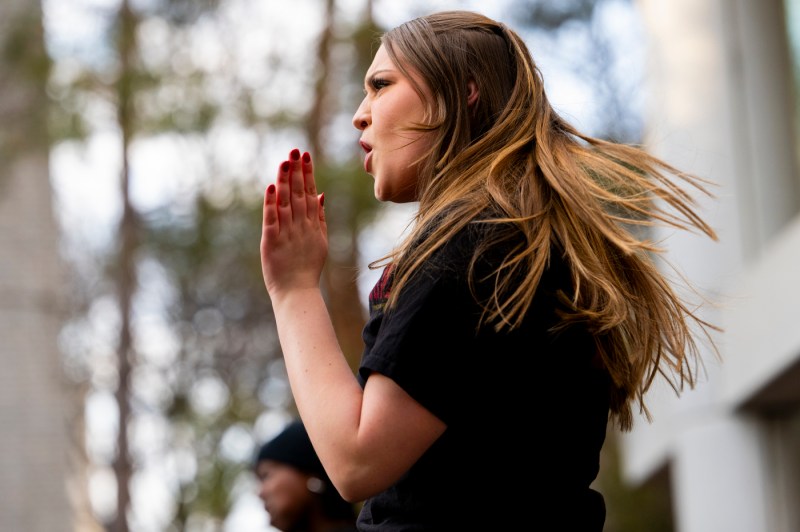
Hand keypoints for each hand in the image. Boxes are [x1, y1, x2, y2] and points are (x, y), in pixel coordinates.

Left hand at [260, 148, 326, 300]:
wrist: (298, 292)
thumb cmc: (307, 269)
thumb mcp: (319, 241)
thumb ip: (320, 217)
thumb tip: (321, 194)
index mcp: (313, 225)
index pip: (310, 194)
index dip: (308, 174)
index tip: (305, 156)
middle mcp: (301, 226)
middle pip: (299, 194)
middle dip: (297, 171)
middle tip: (295, 151)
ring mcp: (287, 233)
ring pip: (286, 203)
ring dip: (285, 181)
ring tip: (285, 162)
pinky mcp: (272, 242)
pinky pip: (272, 219)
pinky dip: (271, 203)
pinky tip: (272, 187)